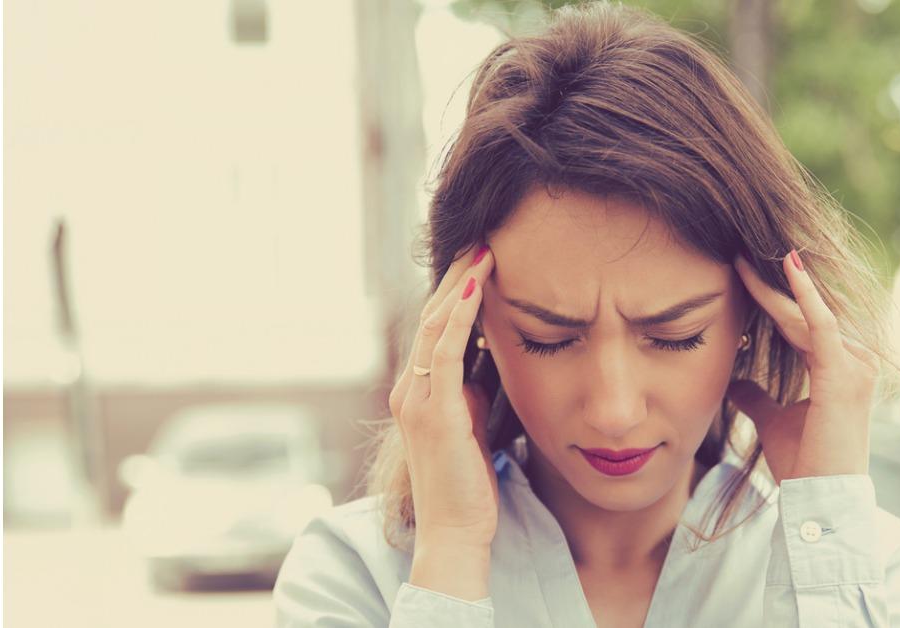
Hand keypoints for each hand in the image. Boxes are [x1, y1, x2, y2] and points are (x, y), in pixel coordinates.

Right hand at [388, 243, 497, 548]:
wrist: (456, 534)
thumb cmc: (471, 487)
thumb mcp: (474, 427)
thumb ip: (474, 393)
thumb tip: (489, 361)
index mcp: (419, 392)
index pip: (437, 328)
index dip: (457, 290)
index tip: (481, 257)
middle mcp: (409, 389)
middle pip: (432, 316)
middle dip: (457, 274)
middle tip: (482, 236)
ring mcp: (417, 399)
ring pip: (435, 324)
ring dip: (459, 283)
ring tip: (483, 248)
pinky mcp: (433, 412)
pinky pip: (444, 351)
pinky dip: (460, 315)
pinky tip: (477, 286)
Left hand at [726, 250, 880, 481]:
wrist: (821, 499)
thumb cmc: (803, 465)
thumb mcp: (774, 421)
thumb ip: (757, 398)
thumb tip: (735, 382)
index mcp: (839, 368)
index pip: (800, 323)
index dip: (771, 298)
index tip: (741, 273)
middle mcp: (853, 360)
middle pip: (804, 314)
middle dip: (771, 285)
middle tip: (737, 254)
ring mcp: (854, 365)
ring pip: (807, 315)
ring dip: (778, 286)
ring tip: (746, 258)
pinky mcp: (844, 372)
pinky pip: (822, 324)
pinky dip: (805, 296)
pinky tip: (788, 268)